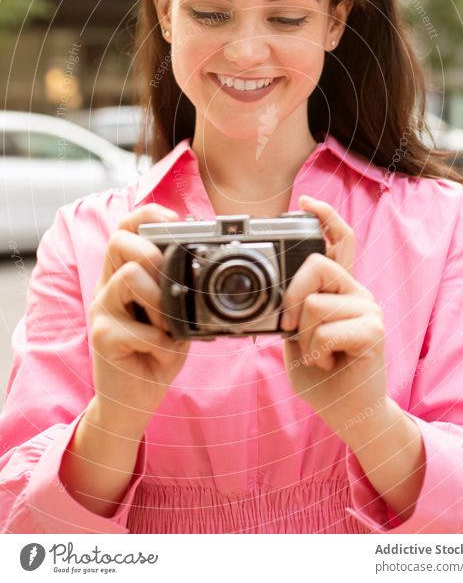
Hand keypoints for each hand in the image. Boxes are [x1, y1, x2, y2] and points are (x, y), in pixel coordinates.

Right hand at [89, 204, 190, 431]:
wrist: (133, 402)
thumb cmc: (156, 355)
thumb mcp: (174, 317)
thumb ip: (179, 292)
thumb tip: (206, 268)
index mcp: (123, 276)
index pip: (125, 228)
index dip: (148, 216)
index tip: (175, 221)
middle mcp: (107, 288)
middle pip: (119, 241)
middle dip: (154, 254)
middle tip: (171, 285)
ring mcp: (101, 311)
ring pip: (128, 275)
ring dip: (161, 301)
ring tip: (169, 327)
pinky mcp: (102, 338)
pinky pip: (139, 327)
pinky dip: (162, 342)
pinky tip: (163, 354)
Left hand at [282, 195, 386, 427]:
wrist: (349, 414)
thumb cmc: (323, 377)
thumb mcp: (297, 339)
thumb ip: (293, 313)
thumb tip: (276, 296)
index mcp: (340, 290)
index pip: (340, 241)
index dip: (326, 218)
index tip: (306, 202)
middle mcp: (358, 292)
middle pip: (316, 263)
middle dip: (291, 297)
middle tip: (292, 329)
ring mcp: (369, 309)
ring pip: (315, 303)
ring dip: (305, 338)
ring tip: (320, 355)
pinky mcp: (374, 331)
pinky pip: (327, 329)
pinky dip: (316, 352)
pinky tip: (329, 363)